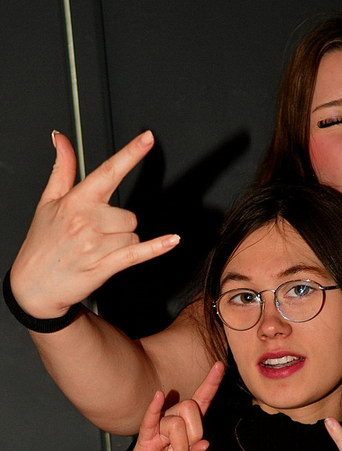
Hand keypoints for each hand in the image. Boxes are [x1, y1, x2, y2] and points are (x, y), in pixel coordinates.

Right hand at [10, 131, 179, 318]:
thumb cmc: (42, 243)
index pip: (108, 171)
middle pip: (129, 214)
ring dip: (122, 242)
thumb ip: (62, 169)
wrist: (32, 285)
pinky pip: (138, 252)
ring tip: (97, 249)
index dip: (131, 153)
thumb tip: (62, 139)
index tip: (148, 138)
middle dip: (119, 225)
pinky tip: (172, 240)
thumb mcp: (48, 202)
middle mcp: (87, 220)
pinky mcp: (105, 265)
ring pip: (133, 234)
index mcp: (76, 201)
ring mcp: (96, 244)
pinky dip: (156, 247)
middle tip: (95, 234)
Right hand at [123, 362, 223, 450]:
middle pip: (190, 408)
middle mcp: (176, 422)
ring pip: (175, 421)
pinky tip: (157, 397)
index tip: (220, 365)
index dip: (211, 383)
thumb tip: (204, 443)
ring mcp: (160, 429)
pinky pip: (150, 419)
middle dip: (195, 431)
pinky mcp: (145, 438)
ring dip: (180, 446)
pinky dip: (154, 408)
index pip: (203, 399)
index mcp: (191, 427)